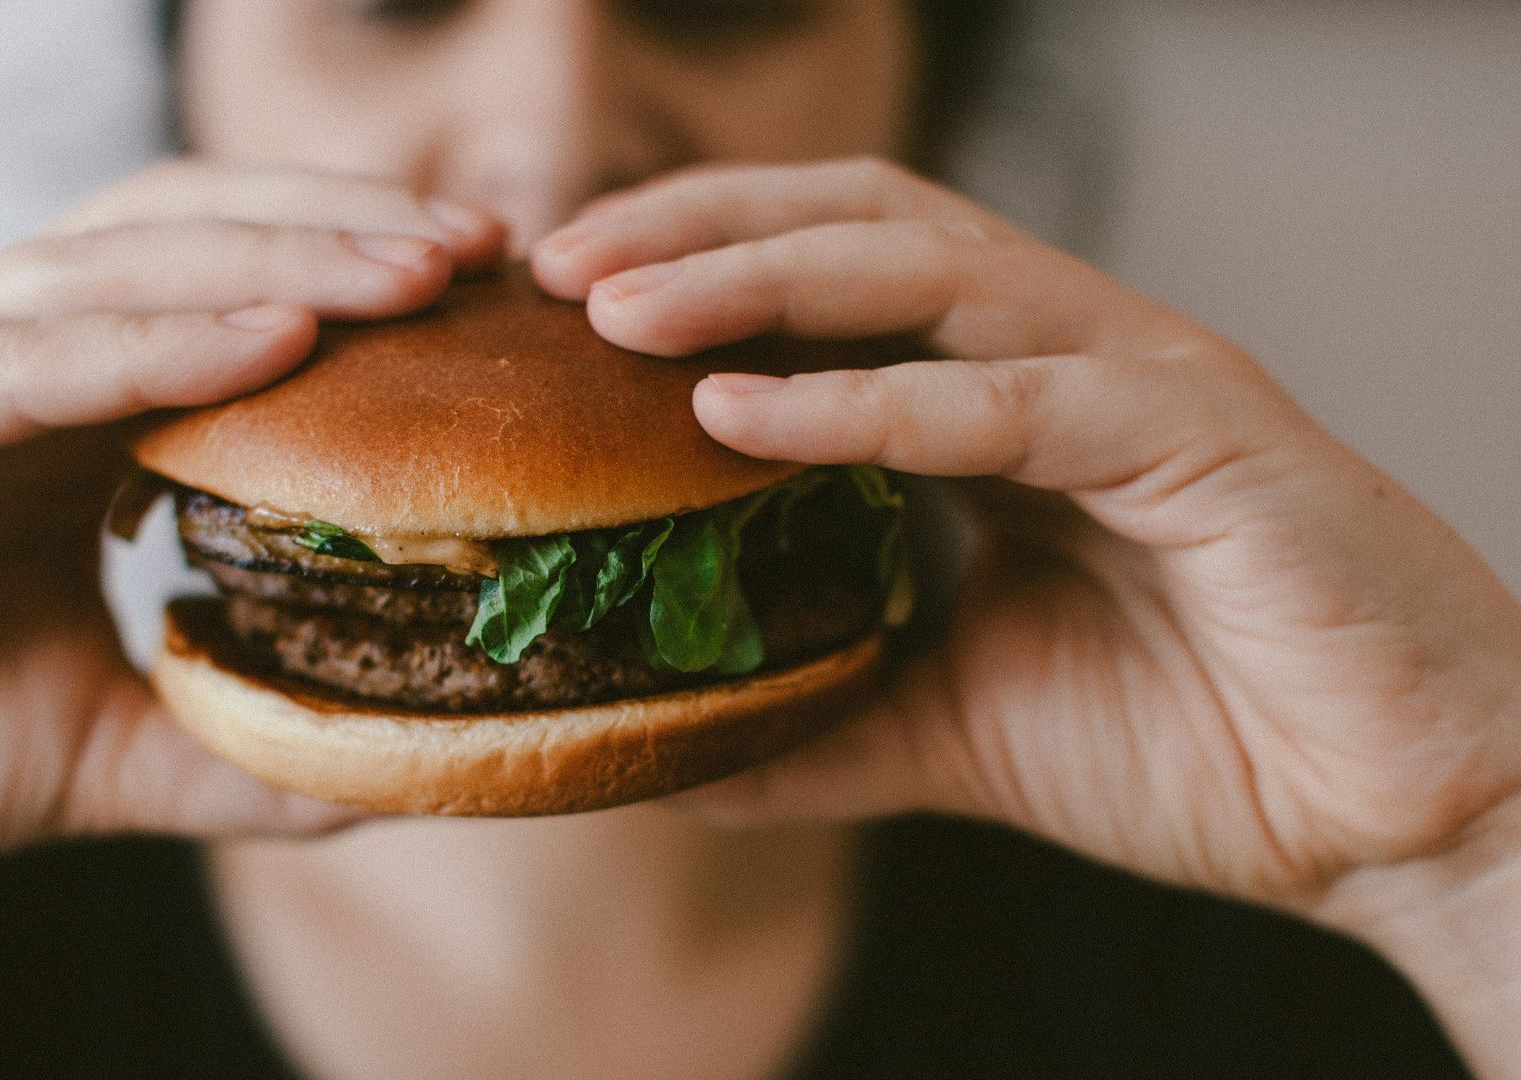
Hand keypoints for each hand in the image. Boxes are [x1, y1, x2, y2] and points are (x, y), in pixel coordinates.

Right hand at [0, 160, 504, 1025]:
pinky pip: (14, 358)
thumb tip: (395, 762)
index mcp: (50, 404)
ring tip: (415, 273)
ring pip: (115, 269)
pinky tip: (271, 344)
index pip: (224, 289)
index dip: (354, 278)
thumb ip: (237, 740)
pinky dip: (147, 342)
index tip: (490, 300)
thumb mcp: (105, 745)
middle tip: (483, 252)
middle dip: (343, 234)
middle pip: (190, 239)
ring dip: (278, 260)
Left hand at [533, 157, 1520, 1046]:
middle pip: (859, 224)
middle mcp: (1066, 356)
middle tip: (558, 267)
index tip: (560, 307)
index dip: (695, 266)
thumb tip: (673, 753)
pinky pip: (1013, 396)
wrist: (1399, 818)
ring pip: (927, 269)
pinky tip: (742, 414)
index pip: (832, 276)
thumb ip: (824, 716)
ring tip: (619, 309)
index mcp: (1009, 399)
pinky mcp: (1204, 440)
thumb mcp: (959, 725)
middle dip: (699, 228)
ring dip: (758, 277)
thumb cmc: (1202, 746)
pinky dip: (870, 400)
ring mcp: (1137, 379)